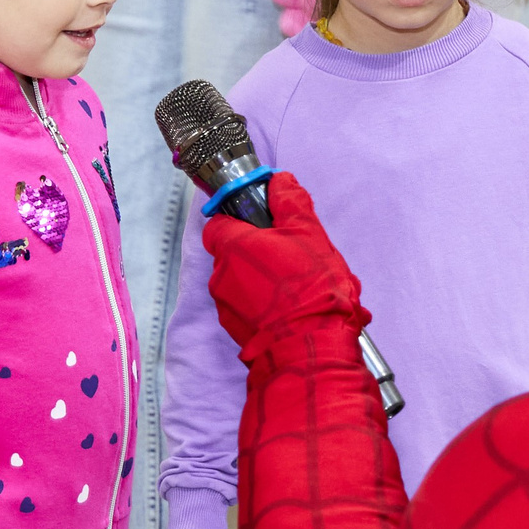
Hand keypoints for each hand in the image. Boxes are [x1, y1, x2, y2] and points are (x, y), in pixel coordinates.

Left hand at [200, 174, 365, 352]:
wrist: (309, 347)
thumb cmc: (309, 287)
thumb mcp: (309, 233)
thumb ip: (290, 202)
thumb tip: (280, 181)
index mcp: (232, 246)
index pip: (219, 223)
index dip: (242, 221)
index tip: (265, 225)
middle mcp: (221, 275)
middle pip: (235, 255)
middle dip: (262, 254)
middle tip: (294, 259)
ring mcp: (226, 306)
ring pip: (244, 283)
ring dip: (268, 282)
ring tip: (303, 290)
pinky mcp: (236, 331)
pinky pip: (249, 310)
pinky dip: (268, 308)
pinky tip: (296, 311)